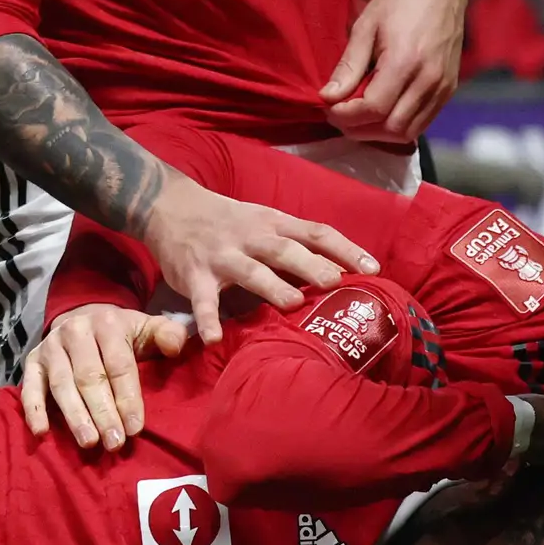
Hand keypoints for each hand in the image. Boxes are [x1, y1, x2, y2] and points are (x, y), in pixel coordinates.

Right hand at [20, 304, 187, 450]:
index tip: (135, 428)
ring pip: (62, 384)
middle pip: (90, 377)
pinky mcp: (32, 361)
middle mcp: (75, 331)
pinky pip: (29, 386)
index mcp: (107, 324)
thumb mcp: (147, 328)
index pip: (119, 365)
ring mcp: (50, 346)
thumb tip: (177, 346)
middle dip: (103, 412)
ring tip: (88, 442)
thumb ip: (167, 335)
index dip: (128, 397)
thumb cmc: (121, 335)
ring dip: (75, 415)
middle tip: (114, 443)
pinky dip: (33, 409)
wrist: (82, 317)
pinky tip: (41, 432)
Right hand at [132, 176, 378, 342]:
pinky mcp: (194, 275)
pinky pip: (202, 300)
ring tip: (293, 304)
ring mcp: (222, 256)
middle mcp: (251, 237)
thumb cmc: (228, 220)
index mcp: (274, 223)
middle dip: (311, 265)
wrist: (169, 206)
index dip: (345, 248)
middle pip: (286, 250)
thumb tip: (341, 272)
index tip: (374, 267)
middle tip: (336, 283)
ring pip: (251, 270)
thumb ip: (295, 244)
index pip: (316, 232)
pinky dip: (207, 319)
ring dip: (272, 286)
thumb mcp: (264, 222)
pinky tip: (214, 338)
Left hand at [321, 0, 465, 143]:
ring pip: (409, 132)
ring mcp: (443, 87)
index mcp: (406, 62)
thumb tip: (327, 97)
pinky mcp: (450, 89)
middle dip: (360, 129)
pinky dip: (399, 126)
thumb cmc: (400, 1)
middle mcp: (429, 80)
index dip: (346, 116)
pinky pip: (423, 123)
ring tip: (358, 118)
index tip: (329, 108)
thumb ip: (348, 65)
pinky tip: (381, 113)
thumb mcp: (366, 26)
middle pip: (391, 128)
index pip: (373, 108)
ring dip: (379, 133)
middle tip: (339, 116)